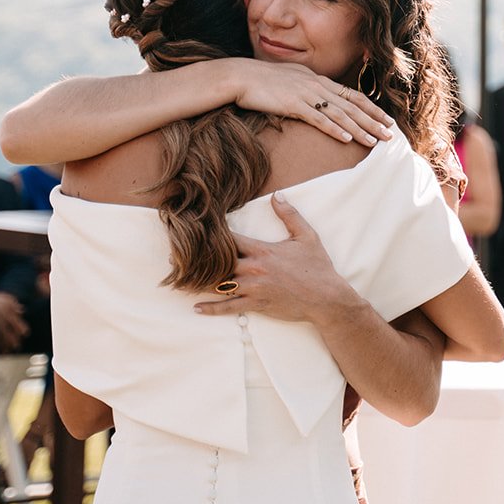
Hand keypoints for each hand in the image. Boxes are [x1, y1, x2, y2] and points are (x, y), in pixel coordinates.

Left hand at [194, 192, 362, 321]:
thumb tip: (277, 195)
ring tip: (181, 280)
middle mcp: (254, 268)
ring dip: (199, 282)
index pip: (230, 239)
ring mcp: (253, 288)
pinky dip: (212, 308)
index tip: (196, 231)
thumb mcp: (307, 237)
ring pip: (218, 285)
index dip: (211, 235)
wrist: (326, 298)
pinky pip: (229, 307)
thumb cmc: (317, 267)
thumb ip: (290, 215)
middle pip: (217, 262)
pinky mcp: (256, 304)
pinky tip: (197, 307)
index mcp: (262, 250)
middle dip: (197, 259)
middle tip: (177, 257)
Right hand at [228, 59, 394, 146]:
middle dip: (373, 121)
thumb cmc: (261, 81)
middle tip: (390, 134)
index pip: (352, 95)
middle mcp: (317, 85)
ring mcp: (306, 94)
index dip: (372, 108)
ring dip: (360, 129)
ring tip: (375, 141)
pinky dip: (335, 129)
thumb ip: (307, 89)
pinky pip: (318, 119)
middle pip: (352, 106)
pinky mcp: (293, 104)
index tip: (386, 120)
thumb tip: (318, 101)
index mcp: (318, 79)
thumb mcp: (291, 82)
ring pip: (340, 114)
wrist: (239, 76)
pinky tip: (347, 139)